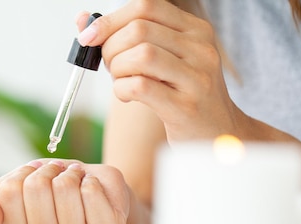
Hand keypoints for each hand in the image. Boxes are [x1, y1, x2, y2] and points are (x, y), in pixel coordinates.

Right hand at [0, 159, 129, 223]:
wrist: (97, 200)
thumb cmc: (50, 198)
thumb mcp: (10, 197)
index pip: (9, 192)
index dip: (24, 174)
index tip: (34, 180)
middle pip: (36, 187)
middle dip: (48, 171)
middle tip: (57, 178)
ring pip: (64, 186)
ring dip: (71, 174)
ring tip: (75, 184)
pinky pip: (91, 190)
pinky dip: (91, 179)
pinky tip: (93, 192)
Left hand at [76, 1, 245, 142]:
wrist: (218, 133)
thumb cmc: (182, 95)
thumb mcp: (164, 61)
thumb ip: (129, 38)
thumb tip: (82, 20)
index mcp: (196, 30)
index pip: (146, 7)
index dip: (110, 20)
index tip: (89, 38)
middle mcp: (201, 48)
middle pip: (139, 30)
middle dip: (111, 49)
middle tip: (111, 68)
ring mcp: (196, 78)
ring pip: (140, 55)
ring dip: (117, 70)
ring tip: (120, 82)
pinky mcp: (185, 107)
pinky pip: (140, 87)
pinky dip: (122, 90)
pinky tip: (126, 96)